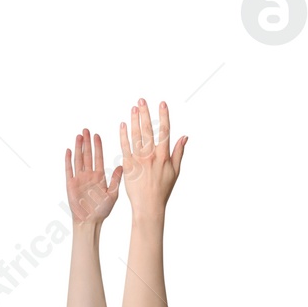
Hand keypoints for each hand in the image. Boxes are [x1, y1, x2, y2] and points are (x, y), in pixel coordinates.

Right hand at [65, 127, 121, 226]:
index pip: (98, 157)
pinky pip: (69, 169)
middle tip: (86, 130)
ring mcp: (79, 179)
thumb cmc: (102, 210)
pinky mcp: (71, 184)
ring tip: (79, 136)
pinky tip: (69, 150)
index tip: (97, 135)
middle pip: (87, 155)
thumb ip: (116, 179)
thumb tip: (121, 166)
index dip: (97, 146)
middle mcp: (89, 175)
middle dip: (87, 142)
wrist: (90, 221)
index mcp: (99, 176)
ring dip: (78, 147)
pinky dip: (68, 160)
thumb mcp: (113, 194)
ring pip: (78, 159)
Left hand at [119, 97, 185, 215]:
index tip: (162, 103)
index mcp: (164, 156)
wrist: (148, 206)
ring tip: (133, 108)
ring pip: (136, 136)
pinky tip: (123, 125)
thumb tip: (184, 136)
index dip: (164, 116)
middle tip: (142, 100)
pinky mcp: (128, 166)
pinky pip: (125, 147)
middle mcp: (151, 156)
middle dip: (145, 113)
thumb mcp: (175, 171)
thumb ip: (179, 152)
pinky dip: (123, 135)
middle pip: (148, 130)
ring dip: (135, 120)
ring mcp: (139, 160)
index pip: (164, 131)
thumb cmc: (163, 190)